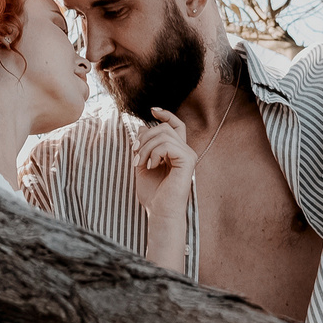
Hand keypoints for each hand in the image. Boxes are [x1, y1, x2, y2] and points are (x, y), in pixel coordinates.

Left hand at [127, 108, 197, 272]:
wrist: (160, 213)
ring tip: (140, 163)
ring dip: (145, 147)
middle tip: (135, 155)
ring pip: (164, 134)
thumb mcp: (142, 165)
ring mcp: (188, 155)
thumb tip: (141, 127)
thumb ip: (143, 147)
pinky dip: (154, 152)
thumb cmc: (153, 194)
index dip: (166, 114)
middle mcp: (185, 151)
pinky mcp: (187, 161)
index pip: (176, 125)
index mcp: (176, 152)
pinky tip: (151, 166)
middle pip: (165, 128)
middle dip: (144, 137)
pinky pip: (167, 144)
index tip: (152, 110)